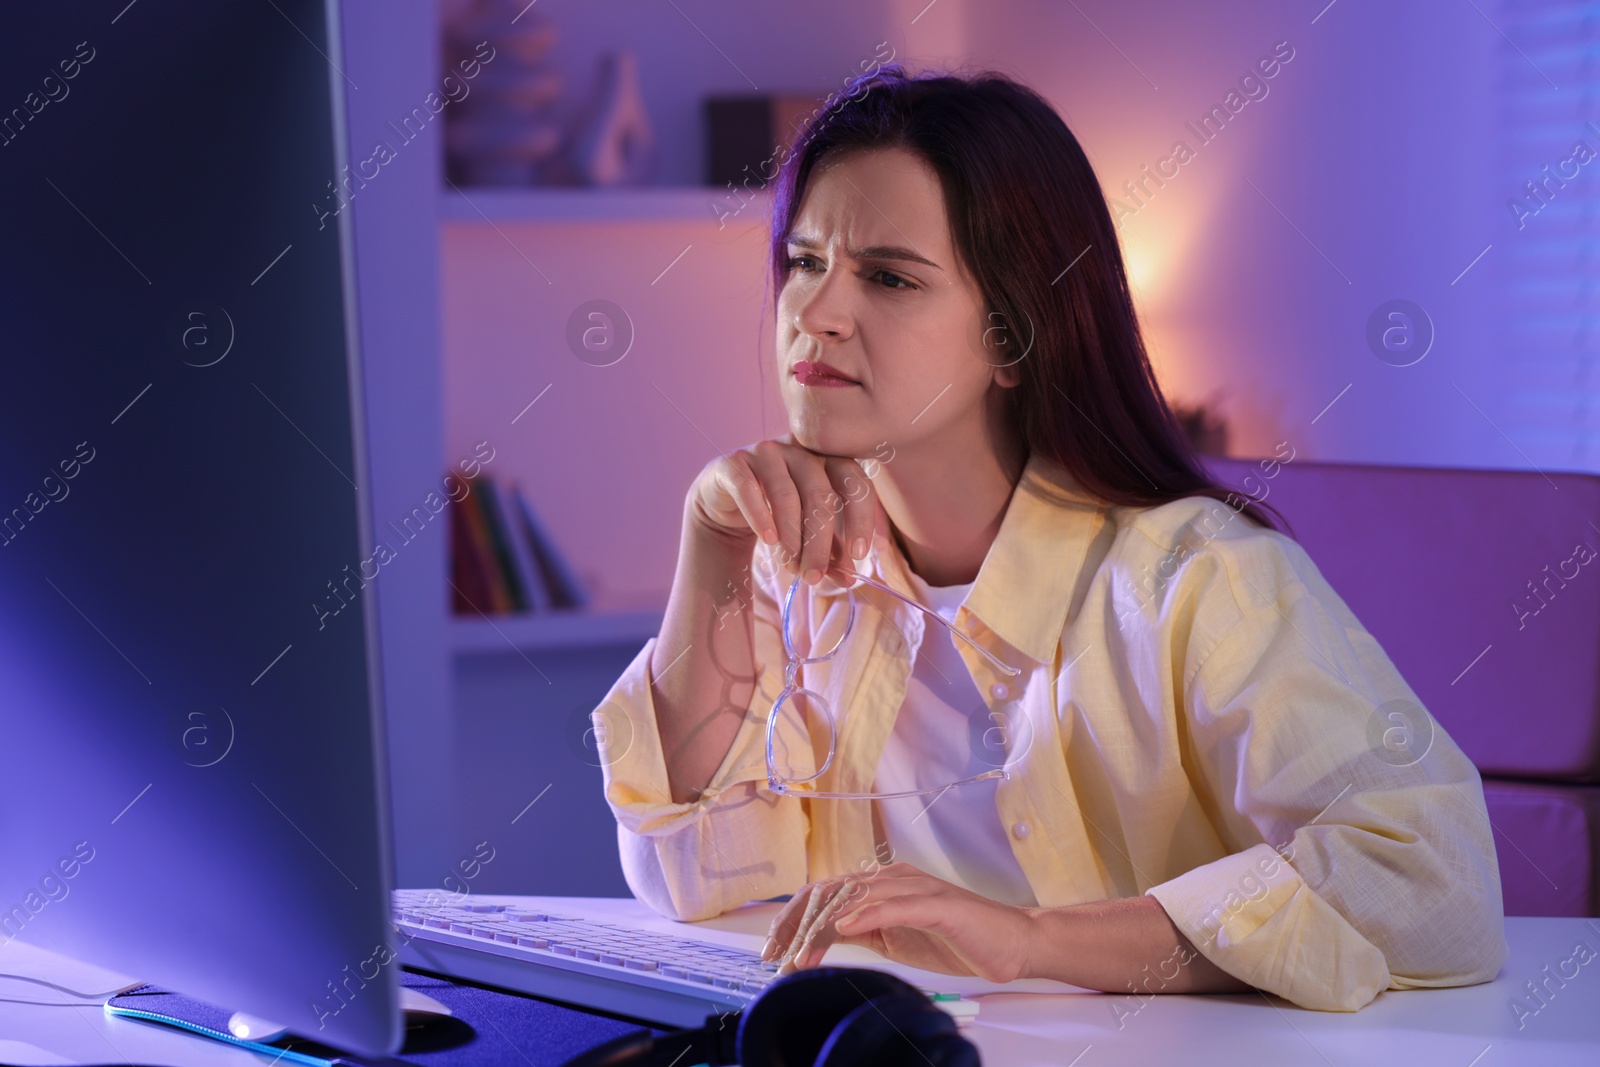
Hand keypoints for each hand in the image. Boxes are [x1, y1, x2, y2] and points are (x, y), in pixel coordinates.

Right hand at [686, 434, 879, 588]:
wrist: (726, 504)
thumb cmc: (776, 515)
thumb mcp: (808, 535)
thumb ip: (829, 552)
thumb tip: (849, 579)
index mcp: (828, 460)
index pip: (855, 482)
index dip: (861, 517)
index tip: (859, 553)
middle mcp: (800, 450)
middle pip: (820, 494)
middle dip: (819, 542)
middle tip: (814, 576)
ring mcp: (766, 452)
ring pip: (786, 494)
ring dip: (791, 536)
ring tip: (790, 566)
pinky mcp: (734, 463)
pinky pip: (748, 488)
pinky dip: (760, 516)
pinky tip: (768, 540)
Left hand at [759, 862, 1035, 983]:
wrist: (1013, 943)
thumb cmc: (958, 940)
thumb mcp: (897, 938)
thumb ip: (864, 930)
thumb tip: (822, 936)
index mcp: (882, 885)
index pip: (826, 894)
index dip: (794, 918)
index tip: (774, 949)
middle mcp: (894, 879)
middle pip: (831, 891)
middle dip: (796, 922)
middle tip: (774, 953)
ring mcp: (916, 888)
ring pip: (856, 896)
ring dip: (821, 925)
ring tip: (798, 951)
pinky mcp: (939, 904)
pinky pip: (896, 904)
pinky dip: (868, 913)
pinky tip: (845, 927)